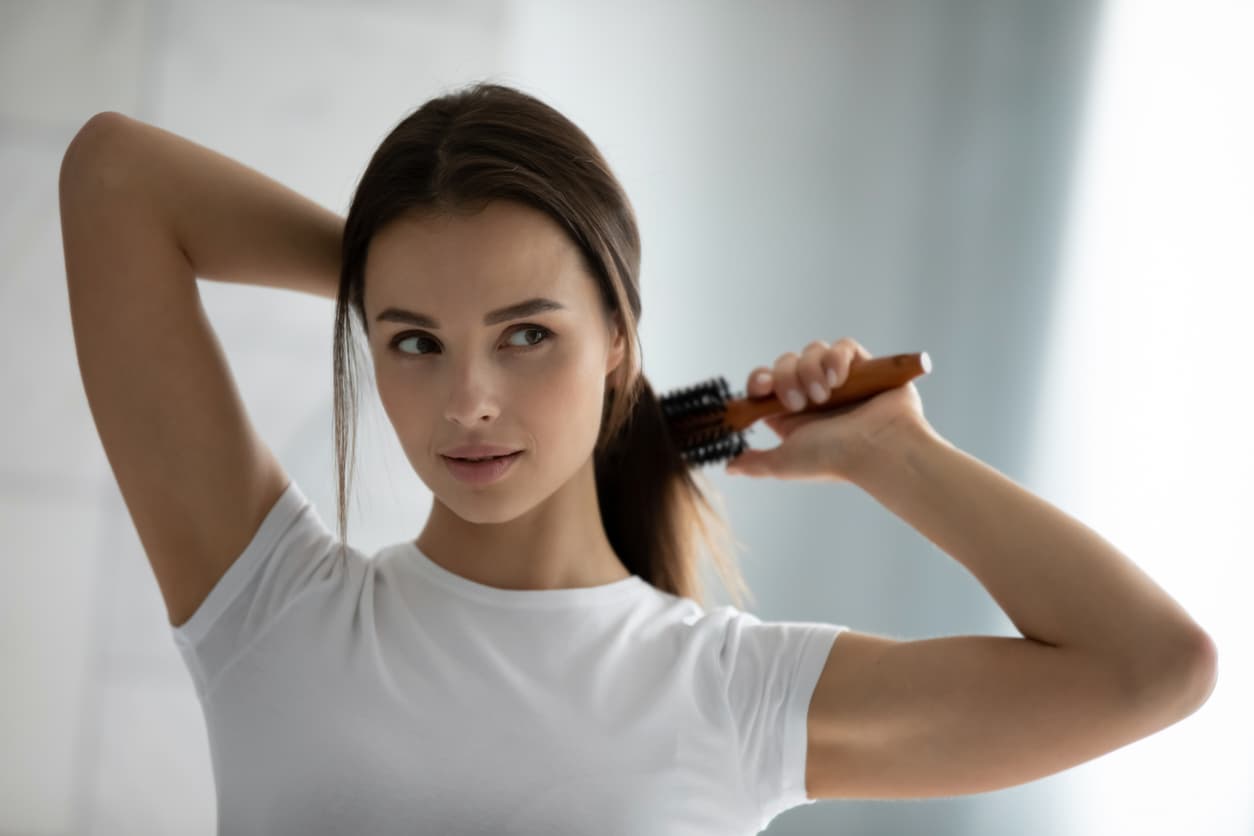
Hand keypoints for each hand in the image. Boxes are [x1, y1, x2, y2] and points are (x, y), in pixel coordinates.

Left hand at [725, 337, 928, 482]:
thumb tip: (729, 467)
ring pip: (811, 351)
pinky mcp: (864, 366)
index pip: (766, 383)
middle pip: (786, 362)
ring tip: (826, 393)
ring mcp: (840, 379)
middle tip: (801, 401)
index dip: (759, 380)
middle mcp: (815, 393)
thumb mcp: (785, 463)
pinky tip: (840, 378)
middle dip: (787, 377)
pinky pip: (842, 346)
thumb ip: (756, 463)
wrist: (878, 449)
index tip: (762, 388)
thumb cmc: (834, 459)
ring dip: (811, 369)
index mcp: (794, 413)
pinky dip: (837, 357)